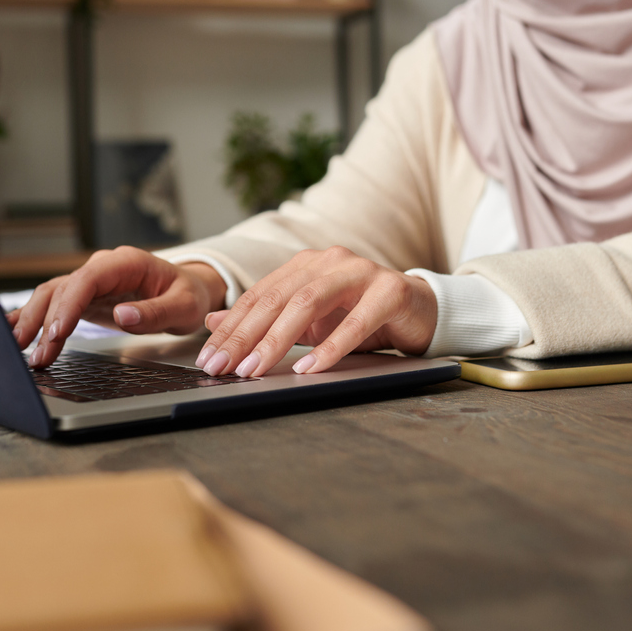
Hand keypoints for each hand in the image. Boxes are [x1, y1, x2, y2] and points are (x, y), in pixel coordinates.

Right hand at [7, 247, 226, 367]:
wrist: (188, 289)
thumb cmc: (188, 295)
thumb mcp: (184, 306)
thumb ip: (155, 312)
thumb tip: (123, 316)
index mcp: (125, 263)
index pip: (87, 279)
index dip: (69, 305)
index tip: (57, 332)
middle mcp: (102, 268)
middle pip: (63, 289)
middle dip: (45, 322)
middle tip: (35, 355)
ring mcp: (91, 281)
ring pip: (52, 296)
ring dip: (35, 322)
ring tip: (22, 351)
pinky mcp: (85, 297)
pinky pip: (54, 303)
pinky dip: (33, 316)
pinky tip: (12, 330)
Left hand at [195, 246, 436, 378]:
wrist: (422, 312)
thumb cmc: (363, 317)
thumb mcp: (310, 322)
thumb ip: (266, 319)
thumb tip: (214, 323)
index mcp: (306, 264)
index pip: (259, 296)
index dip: (231, 327)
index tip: (209, 358)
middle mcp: (330, 261)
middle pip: (278, 298)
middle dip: (245, 335)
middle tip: (224, 367)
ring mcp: (361, 272)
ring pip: (309, 303)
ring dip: (278, 339)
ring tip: (256, 369)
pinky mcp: (391, 291)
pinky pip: (356, 321)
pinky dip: (330, 346)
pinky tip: (310, 367)